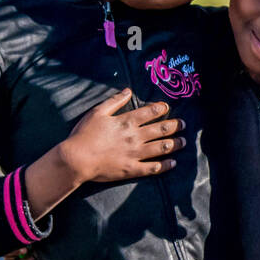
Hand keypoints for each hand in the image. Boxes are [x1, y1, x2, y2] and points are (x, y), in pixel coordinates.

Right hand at [62, 89, 184, 183]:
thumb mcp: (97, 112)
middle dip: (174, 126)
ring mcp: (135, 154)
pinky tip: (173, 163)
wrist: (76, 159)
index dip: (161, 108)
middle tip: (183, 124)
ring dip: (174, 144)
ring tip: (183, 141)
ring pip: (161, 148)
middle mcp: (135, 137)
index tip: (167, 107)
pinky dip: (165, 165)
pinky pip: (153, 168)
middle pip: (161, 129)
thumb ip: (114, 101)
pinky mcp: (132, 170)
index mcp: (127, 122)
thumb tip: (128, 90)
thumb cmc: (83, 135)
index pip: (150, 112)